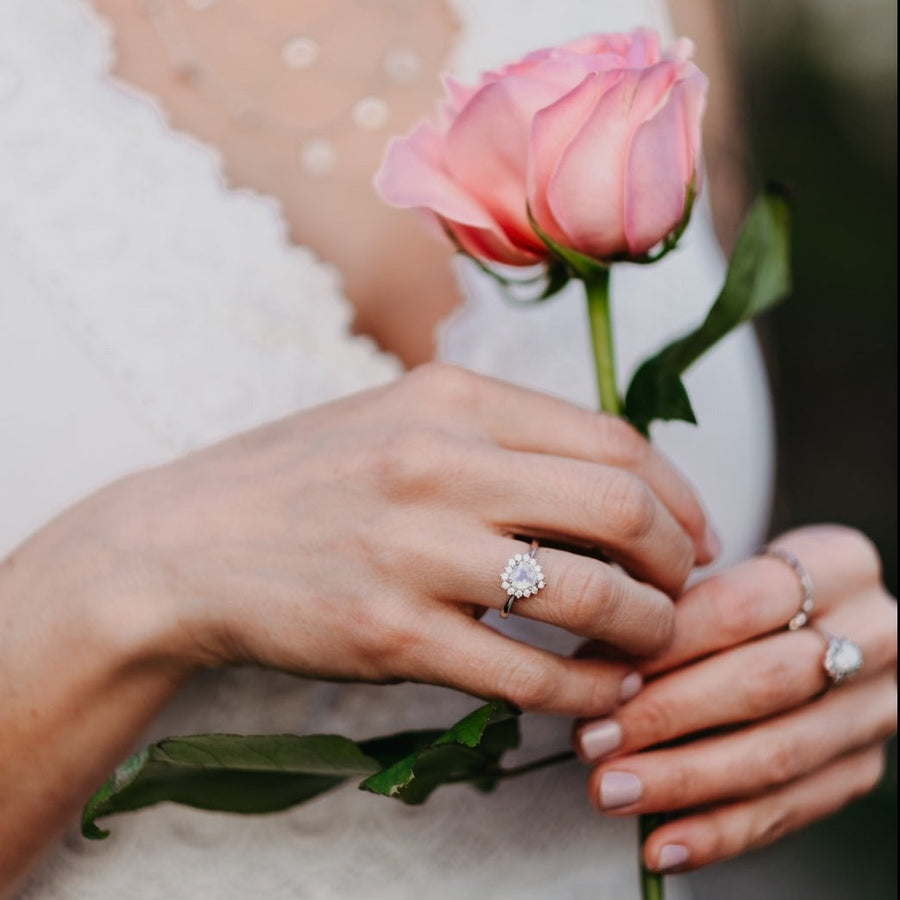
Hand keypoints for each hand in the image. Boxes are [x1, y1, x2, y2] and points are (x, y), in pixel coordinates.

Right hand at [2, 362, 714, 885]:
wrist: (187, 542)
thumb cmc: (303, 478)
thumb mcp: (399, 419)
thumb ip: (499, 438)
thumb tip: (609, 481)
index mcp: (450, 397)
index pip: (613, 439)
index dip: (677, 494)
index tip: (693, 534)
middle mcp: (438, 463)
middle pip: (620, 510)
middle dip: (676, 561)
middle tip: (680, 591)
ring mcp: (414, 552)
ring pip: (589, 595)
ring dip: (645, 629)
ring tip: (647, 643)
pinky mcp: (390, 636)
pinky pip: (527, 673)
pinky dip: (584, 688)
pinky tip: (595, 690)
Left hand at [574, 525, 896, 871]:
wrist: (824, 622)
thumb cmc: (755, 593)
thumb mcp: (730, 572)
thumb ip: (677, 607)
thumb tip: (597, 662)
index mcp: (837, 565)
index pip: (740, 607)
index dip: (667, 646)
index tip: (603, 676)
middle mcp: (874, 635)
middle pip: (761, 684)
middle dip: (667, 717)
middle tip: (596, 740)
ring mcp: (875, 708)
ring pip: (776, 755)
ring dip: (684, 781)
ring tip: (615, 790)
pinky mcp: (863, 767)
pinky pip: (790, 811)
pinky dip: (721, 831)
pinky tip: (666, 842)